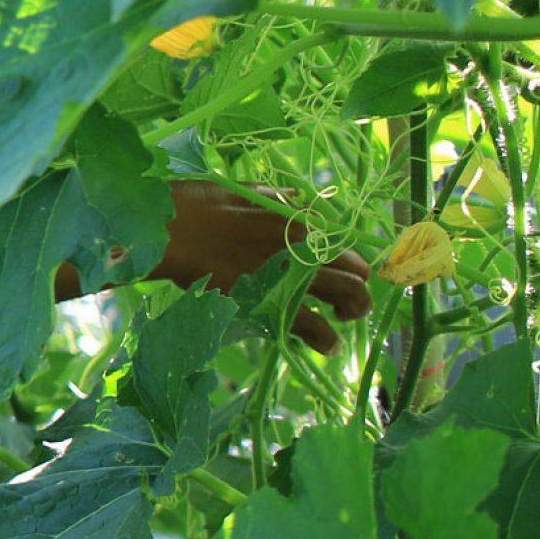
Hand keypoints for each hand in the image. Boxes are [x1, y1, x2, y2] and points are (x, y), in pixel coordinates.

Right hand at [153, 180, 369, 352]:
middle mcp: (309, 245)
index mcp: (301, 219)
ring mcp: (298, 274)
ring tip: (342, 319)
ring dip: (353, 309)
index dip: (345, 261)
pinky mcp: (279, 302)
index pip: (343, 242)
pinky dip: (328, 339)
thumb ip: (279, 200)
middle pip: (355, 269)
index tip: (337, 271)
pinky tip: (329, 346)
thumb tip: (295, 198)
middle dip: (358, 286)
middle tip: (346, 302)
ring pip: (349, 294)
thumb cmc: (205, 206)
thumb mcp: (250, 192)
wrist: (181, 229)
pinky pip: (316, 327)